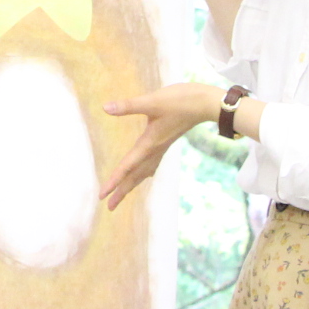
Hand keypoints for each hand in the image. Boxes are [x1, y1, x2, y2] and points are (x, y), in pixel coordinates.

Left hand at [98, 82, 219, 208]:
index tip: (103, 194)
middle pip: (135, 175)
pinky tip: (144, 174)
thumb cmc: (181, 101)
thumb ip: (129, 106)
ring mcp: (161, 147)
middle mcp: (155, 149)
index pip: (128, 166)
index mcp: (149, 143)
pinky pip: (152, 164)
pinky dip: (144, 173)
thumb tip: (105, 108)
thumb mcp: (153, 102)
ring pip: (143, 171)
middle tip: (108, 207)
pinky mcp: (166, 141)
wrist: (206, 103)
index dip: (114, 180)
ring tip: (120, 196)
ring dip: (131, 184)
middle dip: (121, 191)